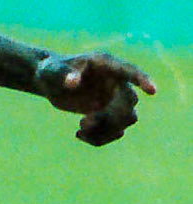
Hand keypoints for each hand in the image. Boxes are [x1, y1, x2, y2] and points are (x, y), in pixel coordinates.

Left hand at [37, 52, 155, 146]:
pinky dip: (99, 138)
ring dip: (106, 131)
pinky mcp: (108, 114)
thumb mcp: (52, 70)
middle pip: (129, 104)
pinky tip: (79, 134)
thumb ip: (62, 74)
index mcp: (106, 66)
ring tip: (80, 128)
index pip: (130, 71)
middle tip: (84, 121)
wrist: (50, 82)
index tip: (153, 91)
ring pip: (126, 121)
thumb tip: (72, 82)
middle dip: (110, 118)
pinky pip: (115, 131)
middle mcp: (115, 82)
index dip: (143, 80)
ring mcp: (114, 99)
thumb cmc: (51, 70)